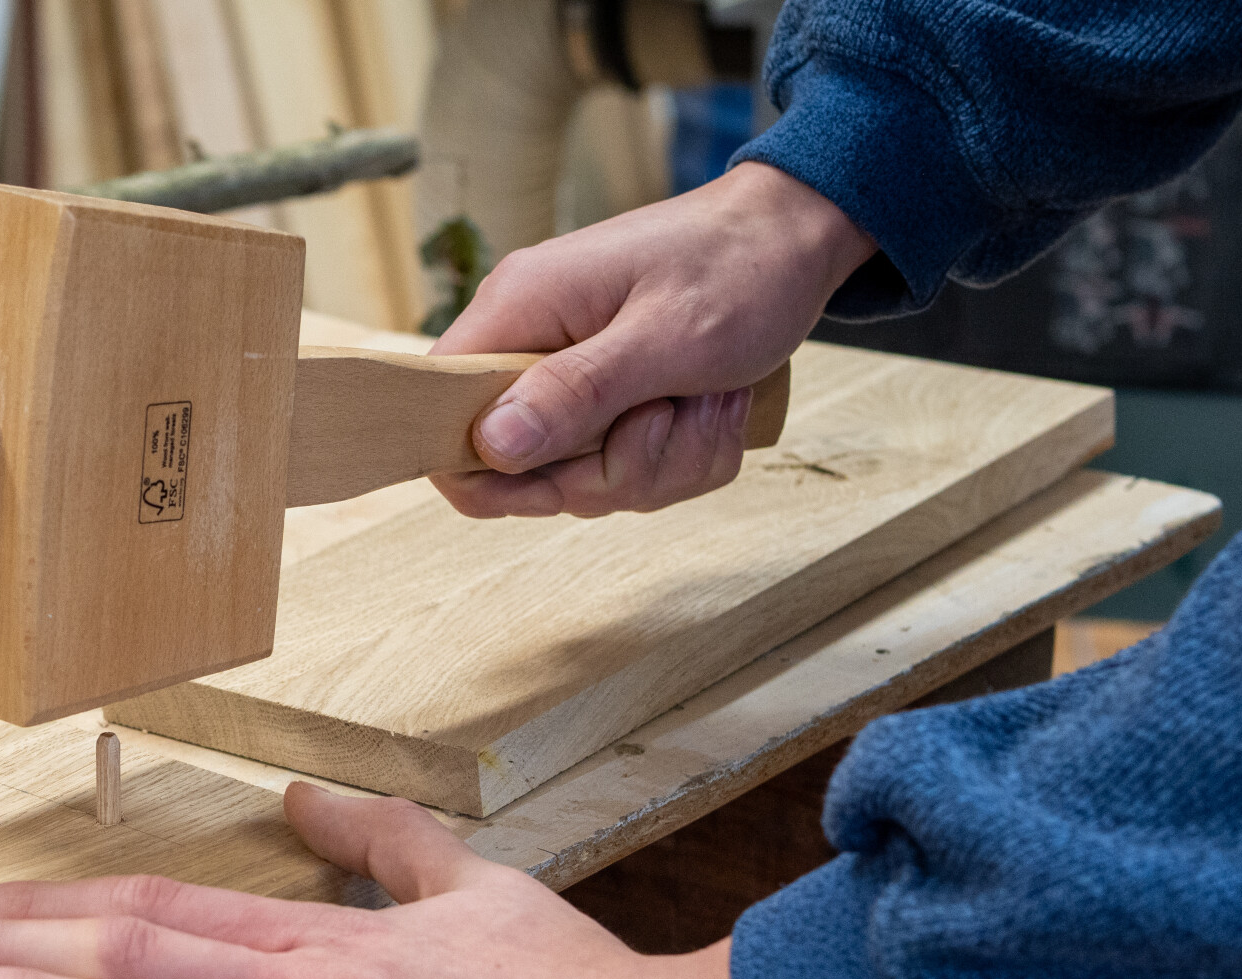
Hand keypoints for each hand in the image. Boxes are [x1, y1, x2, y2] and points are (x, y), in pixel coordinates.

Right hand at [431, 160, 877, 518]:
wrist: (801, 235)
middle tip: (670, 415)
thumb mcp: (665, 336)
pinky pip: (629, 471)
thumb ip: (575, 392)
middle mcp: (532, 345)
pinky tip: (711, 406)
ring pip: (585, 479)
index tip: (565, 472)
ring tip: (704, 399)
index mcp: (519, 311)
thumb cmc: (739, 266)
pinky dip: (682, 454)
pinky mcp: (612, 399)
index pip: (439, 411)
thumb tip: (491, 446)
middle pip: (522, 469)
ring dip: (661, 461)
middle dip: (611, 469)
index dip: (485, 470)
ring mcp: (572, 376)